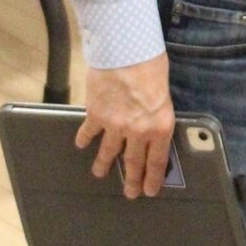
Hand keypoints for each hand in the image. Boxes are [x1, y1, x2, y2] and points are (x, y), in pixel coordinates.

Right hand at [77, 56, 175, 198]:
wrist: (127, 52)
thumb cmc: (152, 64)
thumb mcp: (165, 92)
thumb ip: (158, 112)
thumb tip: (153, 123)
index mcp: (160, 126)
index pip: (157, 161)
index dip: (153, 178)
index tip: (149, 191)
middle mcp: (138, 132)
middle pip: (133, 163)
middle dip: (131, 180)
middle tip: (129, 193)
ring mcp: (115, 126)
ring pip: (108, 153)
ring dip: (103, 164)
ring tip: (100, 173)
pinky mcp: (96, 116)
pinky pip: (89, 133)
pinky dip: (84, 139)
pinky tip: (81, 144)